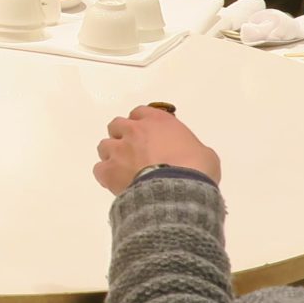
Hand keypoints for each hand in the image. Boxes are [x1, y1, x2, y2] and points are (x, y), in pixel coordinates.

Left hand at [94, 105, 222, 193]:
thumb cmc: (196, 169)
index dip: (141, 124)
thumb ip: (190, 148)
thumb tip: (190, 157)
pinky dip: (106, 175)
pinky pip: (99, 169)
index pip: (139, 112)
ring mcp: (118, 150)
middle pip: (117, 126)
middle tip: (133, 152)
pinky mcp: (109, 171)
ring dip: (112, 155)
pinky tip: (116, 183)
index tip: (146, 136)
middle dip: (122, 137)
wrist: (178, 190)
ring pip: (104, 146)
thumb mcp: (204, 153)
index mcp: (158, 121)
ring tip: (123, 170)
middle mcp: (134, 131)